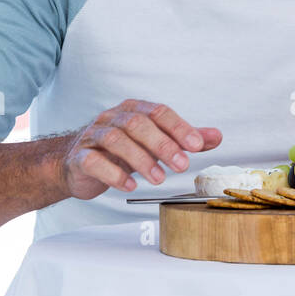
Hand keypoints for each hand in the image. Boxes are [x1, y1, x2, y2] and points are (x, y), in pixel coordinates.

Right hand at [61, 99, 221, 198]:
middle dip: (163, 145)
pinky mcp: (80, 157)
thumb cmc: (120, 150)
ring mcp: (94, 136)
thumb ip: (183, 138)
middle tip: (182, 166)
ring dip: (141, 160)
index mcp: (133, 109)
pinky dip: (113, 174)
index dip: (179, 128)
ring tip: (159, 179)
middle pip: (138, 123)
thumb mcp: (154, 142)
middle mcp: (112, 118)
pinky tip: (130, 185)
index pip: (159, 112)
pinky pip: (93, 161)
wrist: (78, 164)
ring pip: (116, 140)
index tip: (197, 146)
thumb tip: (216, 136)